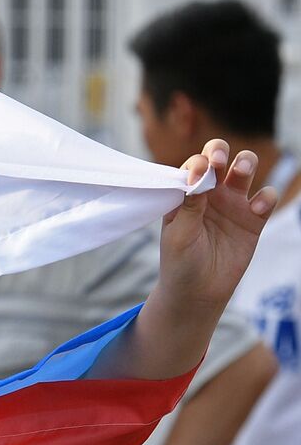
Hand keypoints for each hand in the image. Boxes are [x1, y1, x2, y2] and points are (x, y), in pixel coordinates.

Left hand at [159, 140, 276, 314]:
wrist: (198, 291)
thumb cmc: (180, 261)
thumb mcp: (179, 234)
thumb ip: (190, 206)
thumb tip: (199, 175)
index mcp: (186, 194)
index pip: (194, 166)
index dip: (198, 163)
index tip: (199, 171)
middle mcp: (210, 193)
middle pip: (220, 159)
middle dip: (220, 152)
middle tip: (219, 161)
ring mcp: (232, 204)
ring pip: (245, 170)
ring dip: (246, 163)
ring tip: (241, 170)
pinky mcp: (253, 220)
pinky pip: (266, 198)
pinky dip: (265, 197)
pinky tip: (256, 208)